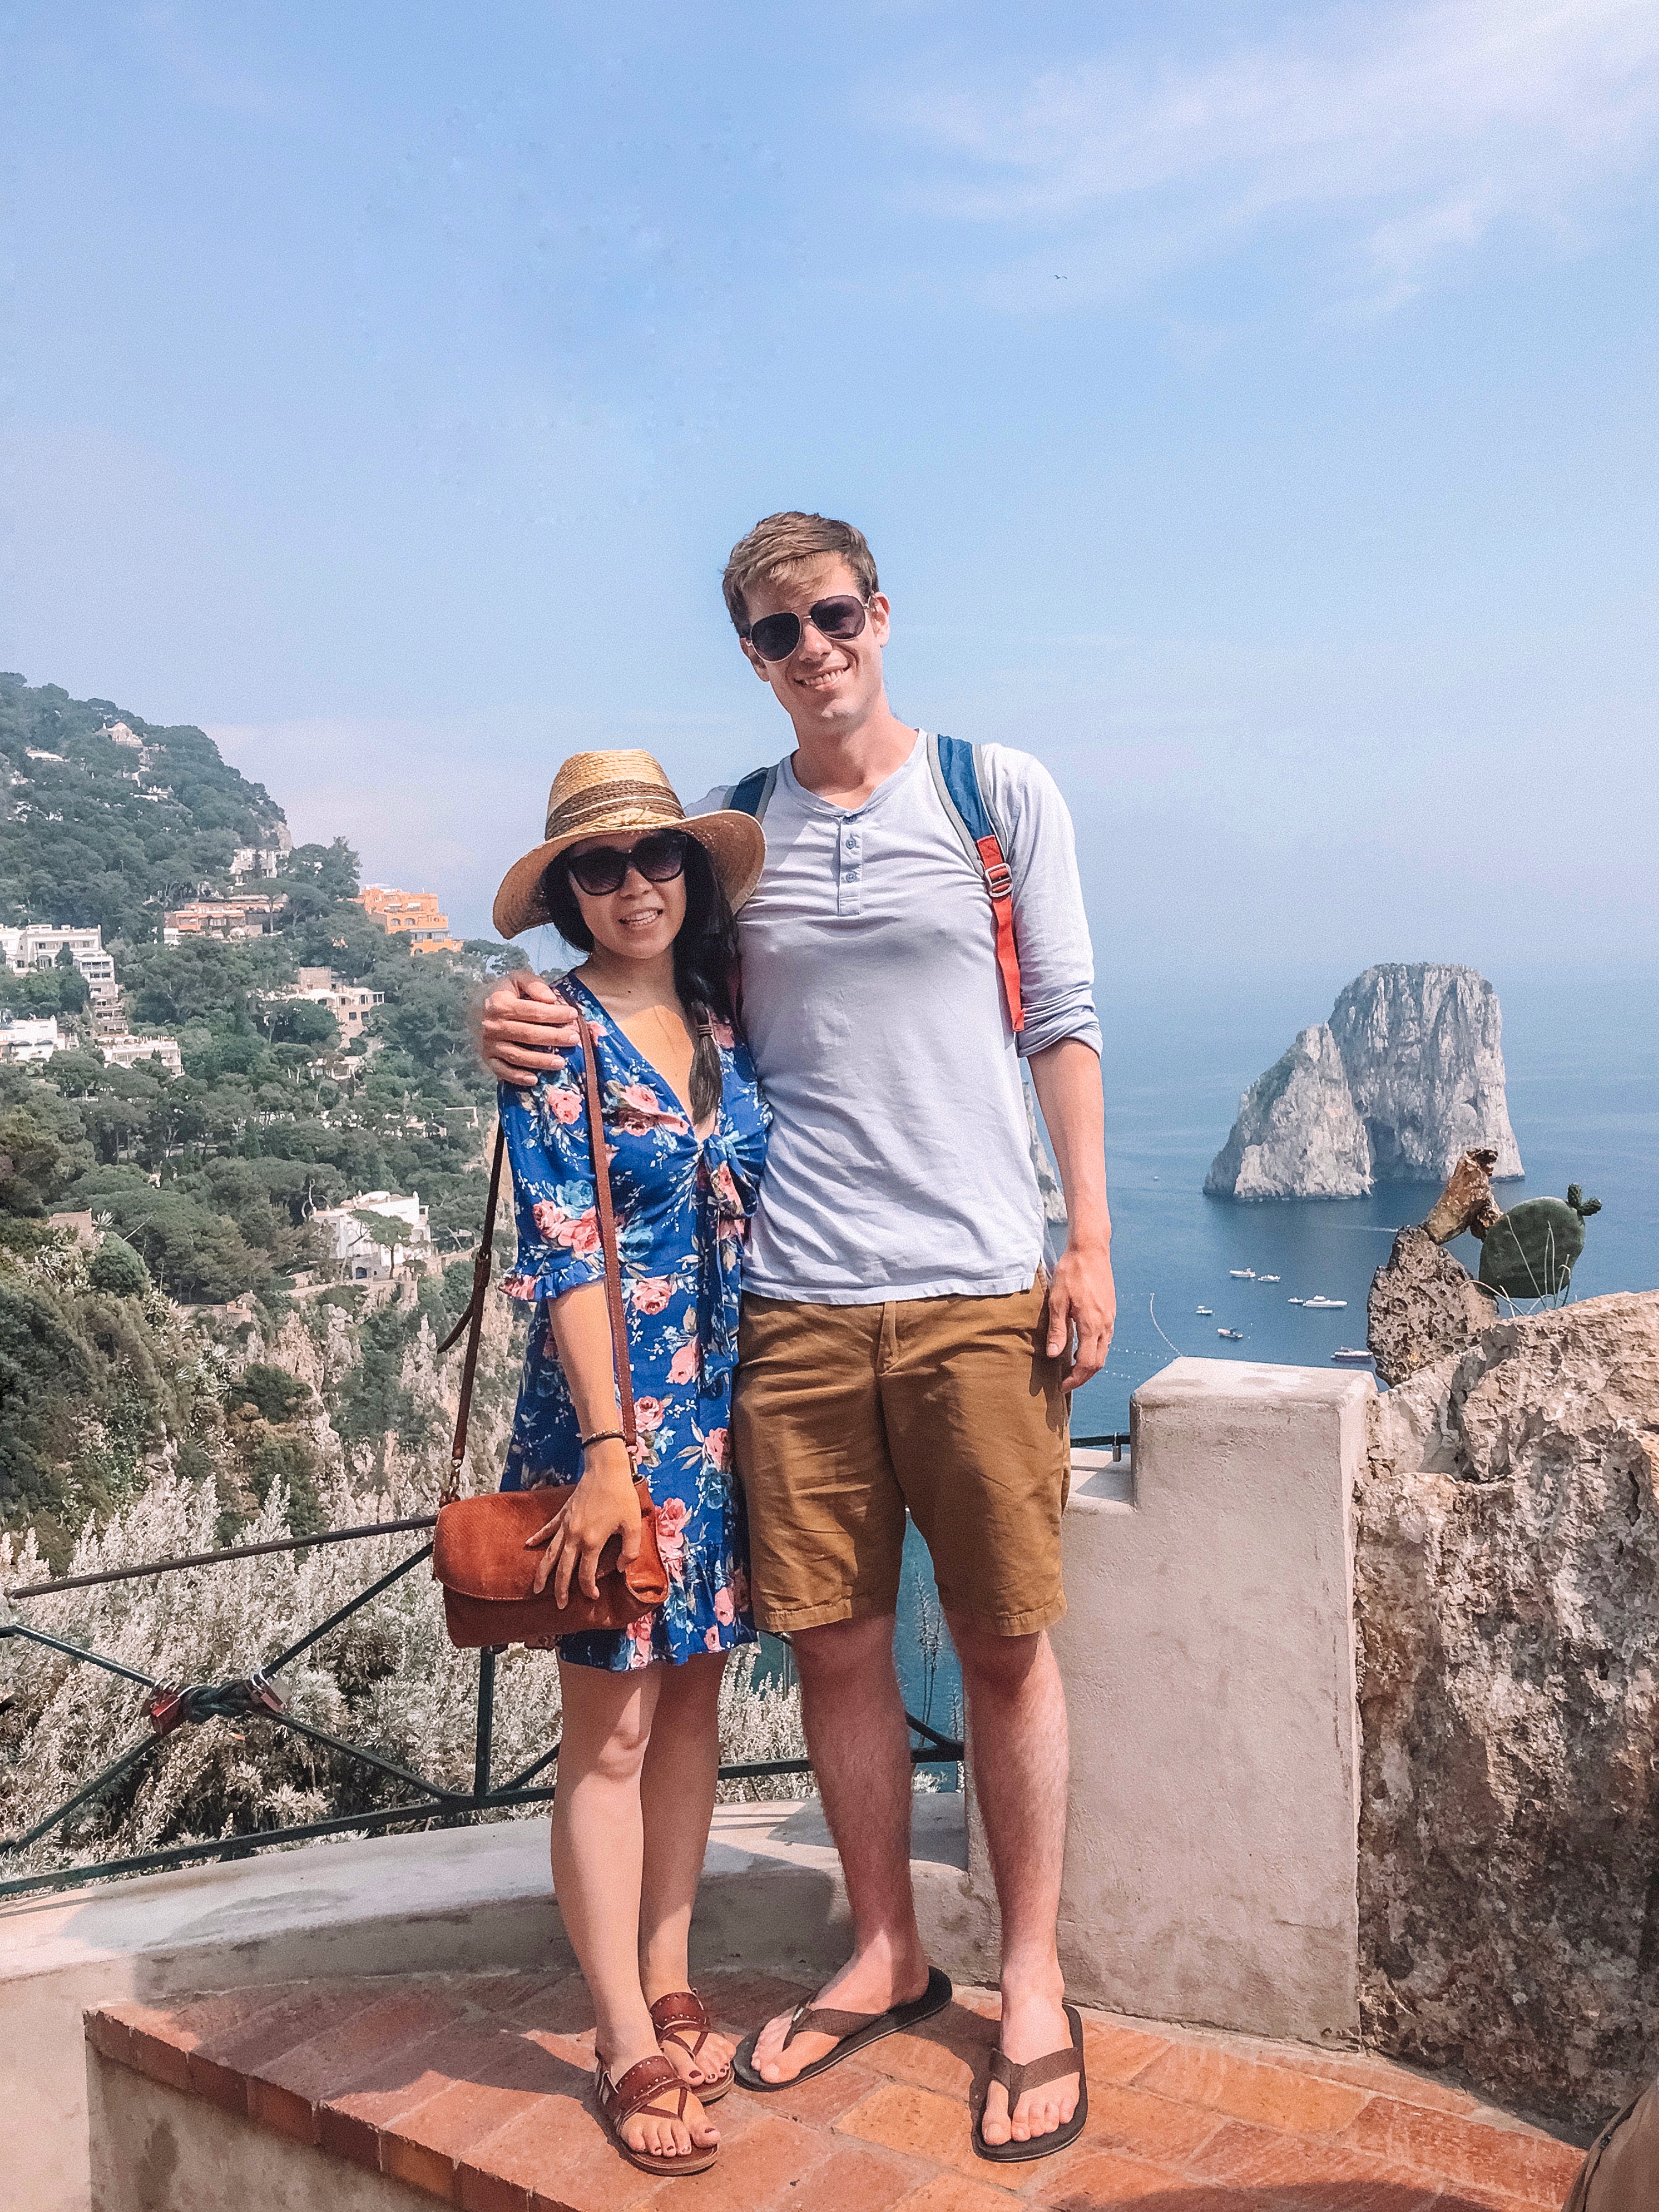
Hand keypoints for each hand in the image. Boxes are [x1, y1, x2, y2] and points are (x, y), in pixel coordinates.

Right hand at [475, 971, 580, 1086]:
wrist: (475, 1007)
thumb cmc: (502, 993)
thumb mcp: (516, 978)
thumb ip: (533, 984)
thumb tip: (550, 999)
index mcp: (499, 1004)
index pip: (533, 1011)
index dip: (555, 1014)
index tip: (573, 1015)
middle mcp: (492, 1025)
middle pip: (528, 1034)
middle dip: (554, 1037)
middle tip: (574, 1039)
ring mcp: (489, 1044)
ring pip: (517, 1055)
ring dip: (540, 1061)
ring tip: (561, 1062)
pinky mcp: (487, 1058)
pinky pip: (502, 1070)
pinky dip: (517, 1077)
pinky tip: (534, 1080)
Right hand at [524, 1444, 641, 1603]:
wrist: (606, 1469)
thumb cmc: (622, 1496)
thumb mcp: (633, 1525)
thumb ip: (630, 1550)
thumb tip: (622, 1568)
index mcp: (592, 1542)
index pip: (586, 1574)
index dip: (589, 1589)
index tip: (593, 1597)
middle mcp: (575, 1537)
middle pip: (563, 1569)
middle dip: (561, 1590)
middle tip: (560, 1606)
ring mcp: (566, 1525)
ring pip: (550, 1554)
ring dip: (543, 1572)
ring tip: (537, 1588)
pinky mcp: (563, 1513)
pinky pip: (548, 1529)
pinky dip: (538, 1538)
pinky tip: (529, 1545)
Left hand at [1045, 1239, 1115, 1393]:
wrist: (1090, 1250)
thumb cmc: (1071, 1273)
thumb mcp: (1057, 1301)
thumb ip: (1057, 1330)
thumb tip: (1053, 1355)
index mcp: (1092, 1325)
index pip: (1087, 1363)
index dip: (1075, 1379)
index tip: (1062, 1386)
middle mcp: (1105, 1325)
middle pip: (1098, 1362)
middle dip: (1083, 1376)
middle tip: (1066, 1382)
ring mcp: (1110, 1319)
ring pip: (1104, 1351)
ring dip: (1089, 1364)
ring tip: (1071, 1368)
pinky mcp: (1110, 1312)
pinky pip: (1105, 1339)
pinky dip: (1094, 1350)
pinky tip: (1081, 1348)